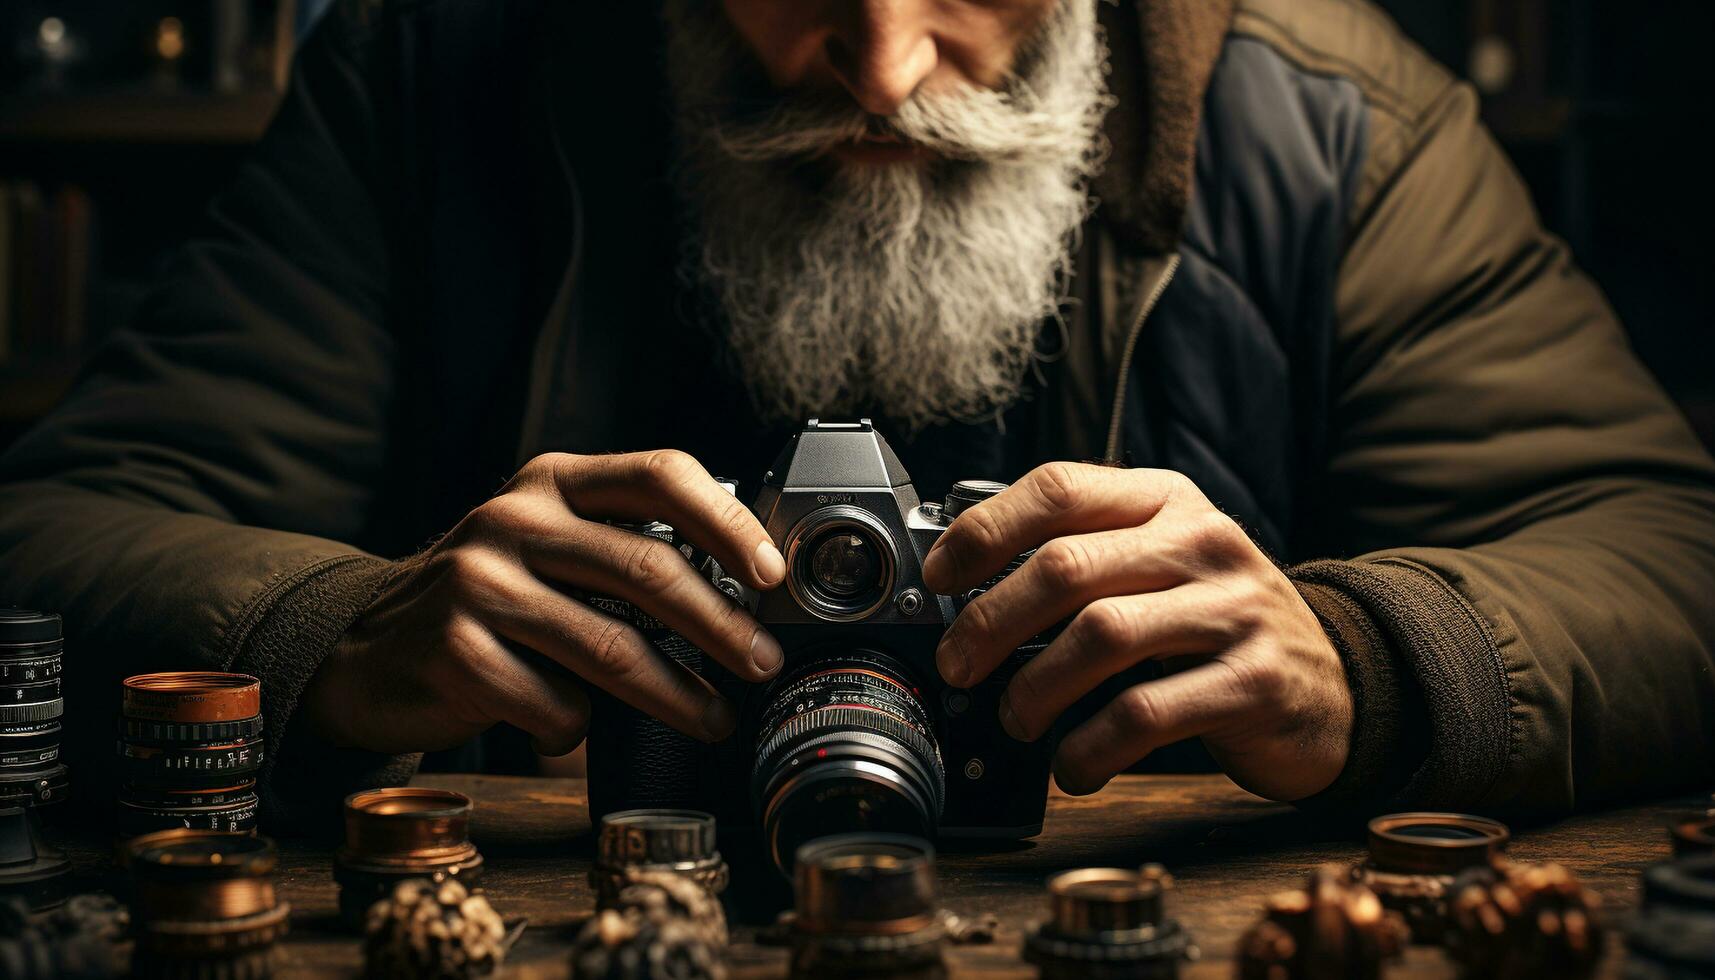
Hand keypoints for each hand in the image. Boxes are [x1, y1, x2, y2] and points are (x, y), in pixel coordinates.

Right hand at [302, 450, 786, 755]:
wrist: (368, 647)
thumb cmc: (491, 599)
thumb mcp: (551, 547)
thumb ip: (625, 549)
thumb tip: (746, 596)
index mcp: (553, 481)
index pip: (660, 475)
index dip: (727, 522)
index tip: (771, 574)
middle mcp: (513, 519)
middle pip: (646, 568)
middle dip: (720, 626)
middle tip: (761, 663)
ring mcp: (478, 583)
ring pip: (609, 646)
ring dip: (677, 695)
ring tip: (713, 718)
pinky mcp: (453, 650)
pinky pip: (554, 703)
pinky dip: (577, 727)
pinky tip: (575, 729)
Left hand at [921, 463, 1351, 800]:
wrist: (1337, 683)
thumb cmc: (1218, 625)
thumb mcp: (1160, 567)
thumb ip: (1084, 561)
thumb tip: (964, 595)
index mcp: (1166, 500)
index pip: (1058, 488)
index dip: (984, 531)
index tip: (939, 578)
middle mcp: (1202, 542)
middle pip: (1066, 566)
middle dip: (990, 622)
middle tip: (958, 667)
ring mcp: (1234, 609)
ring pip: (1102, 634)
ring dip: (1036, 688)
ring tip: (1016, 720)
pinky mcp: (1255, 681)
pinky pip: (1148, 711)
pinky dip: (1091, 746)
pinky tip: (1074, 766)